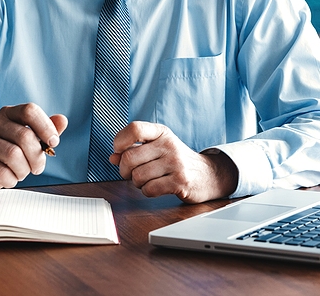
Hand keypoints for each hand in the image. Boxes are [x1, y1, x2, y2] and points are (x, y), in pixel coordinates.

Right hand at [0, 104, 67, 202]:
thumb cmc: (6, 156)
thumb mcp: (28, 142)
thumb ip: (45, 131)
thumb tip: (62, 120)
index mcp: (8, 113)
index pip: (29, 110)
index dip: (46, 127)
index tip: (53, 143)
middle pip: (24, 136)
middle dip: (37, 157)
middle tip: (37, 168)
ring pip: (13, 155)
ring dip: (24, 170)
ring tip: (21, 173)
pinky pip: (1, 172)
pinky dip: (11, 180)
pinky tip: (9, 180)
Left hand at [109, 121, 237, 202]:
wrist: (207, 174)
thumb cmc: (176, 160)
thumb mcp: (158, 147)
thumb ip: (134, 149)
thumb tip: (113, 157)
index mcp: (162, 133)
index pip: (135, 128)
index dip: (120, 140)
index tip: (119, 150)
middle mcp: (169, 145)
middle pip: (129, 157)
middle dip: (125, 170)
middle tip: (132, 172)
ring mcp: (175, 163)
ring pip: (137, 176)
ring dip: (137, 183)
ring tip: (148, 179)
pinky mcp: (180, 181)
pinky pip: (149, 189)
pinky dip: (148, 191)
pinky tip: (157, 187)